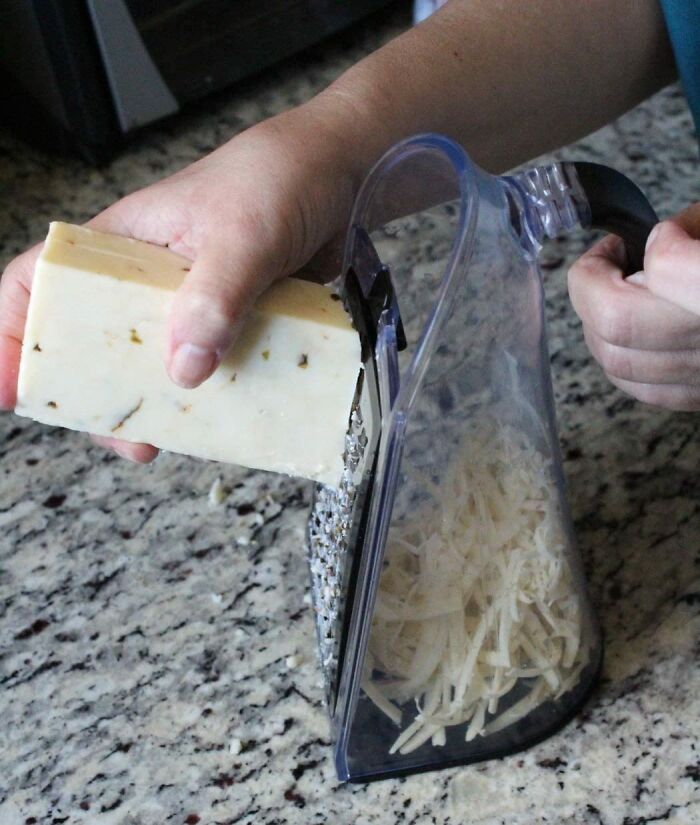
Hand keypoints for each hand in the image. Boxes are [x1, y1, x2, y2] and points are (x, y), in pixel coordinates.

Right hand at [0, 98, 368, 460]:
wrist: (342, 174)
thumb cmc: (280, 178)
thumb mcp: (243, 233)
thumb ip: (215, 296)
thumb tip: (184, 368)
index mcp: (125, 244)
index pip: (45, 284)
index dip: (15, 337)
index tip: (11, 390)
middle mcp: (151, 279)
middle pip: (98, 343)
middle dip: (101, 395)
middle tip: (126, 438)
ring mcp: (194, 304)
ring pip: (157, 364)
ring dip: (162, 406)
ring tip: (173, 441)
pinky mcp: (235, 323)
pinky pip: (214, 368)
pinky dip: (216, 397)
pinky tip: (227, 419)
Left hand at [568, 204, 699, 410]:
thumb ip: (691, 231)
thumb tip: (652, 241)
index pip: (667, 270)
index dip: (657, 245)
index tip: (662, 236)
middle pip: (617, 325)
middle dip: (592, 288)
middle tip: (606, 264)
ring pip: (618, 363)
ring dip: (599, 325)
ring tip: (619, 295)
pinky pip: (644, 390)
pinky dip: (624, 359)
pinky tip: (635, 332)